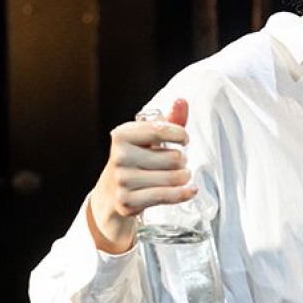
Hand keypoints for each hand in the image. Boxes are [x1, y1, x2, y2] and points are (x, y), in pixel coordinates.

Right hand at [85, 97, 196, 252]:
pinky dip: (184, 193)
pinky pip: (167, 196)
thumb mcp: (148, 138)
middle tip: (175, 164)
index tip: (184, 140)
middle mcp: (119, 157)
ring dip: (184, 177)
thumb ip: (169, 120)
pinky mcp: (128, 201)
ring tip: (179, 176)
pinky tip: (191, 189)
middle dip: (182, 161)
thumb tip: (181, 101)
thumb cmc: (137, 160)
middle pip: (174, 158)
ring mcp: (122, 181)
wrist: (111, 193)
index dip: (180, 135)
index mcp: (121, 135)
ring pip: (174, 178)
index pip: (161, 129)